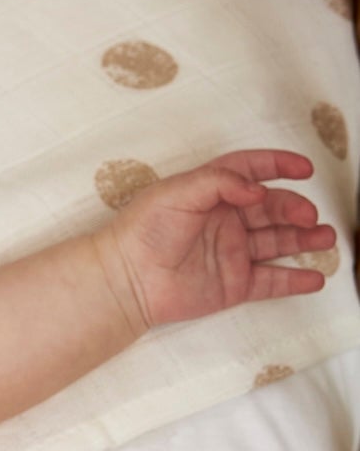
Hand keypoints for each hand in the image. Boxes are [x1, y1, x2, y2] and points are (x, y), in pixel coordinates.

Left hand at [92, 149, 337, 331]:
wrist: (125, 279)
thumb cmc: (142, 230)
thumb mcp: (176, 192)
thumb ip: (220, 182)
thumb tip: (258, 189)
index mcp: (209, 193)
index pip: (250, 171)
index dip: (278, 165)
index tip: (304, 168)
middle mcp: (224, 221)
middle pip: (271, 208)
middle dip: (295, 208)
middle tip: (308, 215)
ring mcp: (231, 253)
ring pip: (278, 242)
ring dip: (304, 239)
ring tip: (325, 239)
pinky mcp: (233, 285)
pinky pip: (271, 282)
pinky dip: (294, 280)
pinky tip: (314, 278)